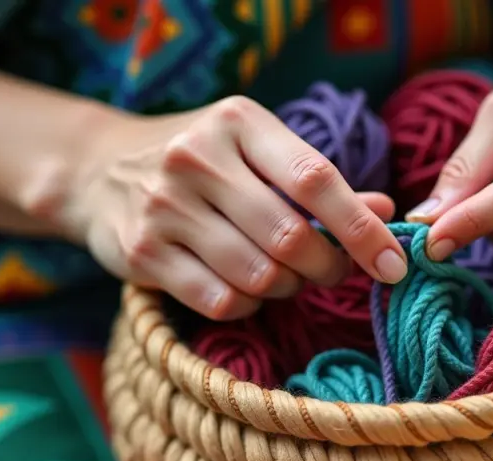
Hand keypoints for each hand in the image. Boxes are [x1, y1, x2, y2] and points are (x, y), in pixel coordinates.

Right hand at [53, 96, 407, 319]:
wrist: (97, 170)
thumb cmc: (201, 161)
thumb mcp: (256, 150)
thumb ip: (318, 180)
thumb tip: (386, 213)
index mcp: (238, 123)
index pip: (315, 179)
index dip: (362, 229)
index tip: (395, 265)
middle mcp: (197, 159)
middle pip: (291, 238)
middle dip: (327, 268)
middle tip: (332, 271)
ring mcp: (163, 208)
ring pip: (259, 276)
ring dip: (288, 289)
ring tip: (285, 277)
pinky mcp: (141, 253)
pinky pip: (221, 301)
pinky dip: (248, 306)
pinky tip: (245, 289)